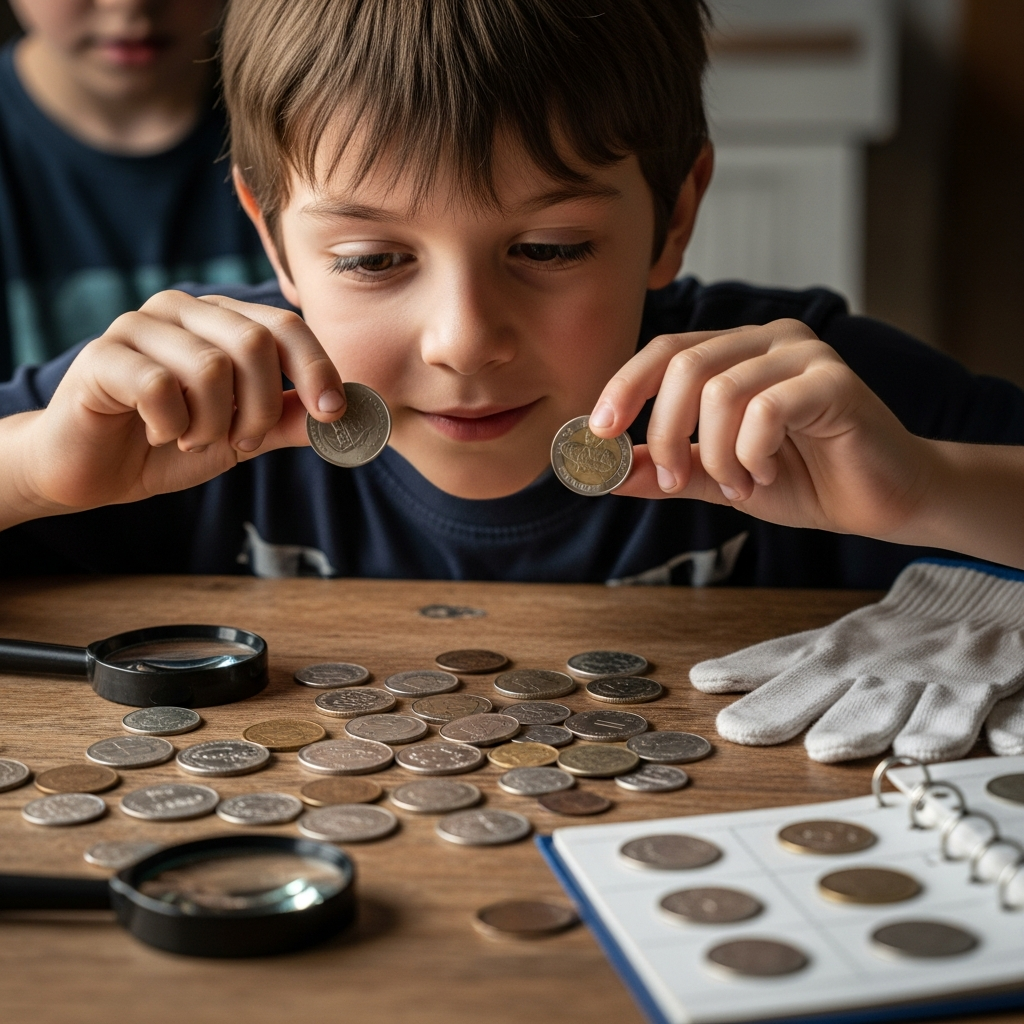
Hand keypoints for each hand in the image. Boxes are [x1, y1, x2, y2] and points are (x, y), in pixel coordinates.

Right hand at [5, 291, 344, 523]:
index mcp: (220, 320)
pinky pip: (159, 386)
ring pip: (210, 367)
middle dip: (260, 409)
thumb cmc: (169, 443)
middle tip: (242, 442)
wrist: (94, 469)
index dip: (316, 368)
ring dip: (211, 424)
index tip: (333, 413)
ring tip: (190, 438)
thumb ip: (288, 420)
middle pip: (253, 343)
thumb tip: (347, 414)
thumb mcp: (242, 436)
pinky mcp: (103, 355)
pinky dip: (169, 425)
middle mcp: (182, 310)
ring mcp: (139, 326)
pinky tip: (155, 432)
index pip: (285, 327)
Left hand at [588, 319, 931, 539]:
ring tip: (739, 485)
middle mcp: (768, 340)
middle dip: (666, 431)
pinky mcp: (835, 382)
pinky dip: (752, 453)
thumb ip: (666, 468)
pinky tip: (765, 475)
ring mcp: (805, 354)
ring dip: (717, 454)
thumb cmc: (802, 480)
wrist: (879, 501)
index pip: (665, 350)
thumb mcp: (717, 478)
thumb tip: (604, 472)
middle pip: (685, 365)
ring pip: (722, 390)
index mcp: (736, 352)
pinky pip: (767, 409)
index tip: (599, 432)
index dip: (625, 386)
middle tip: (675, 480)